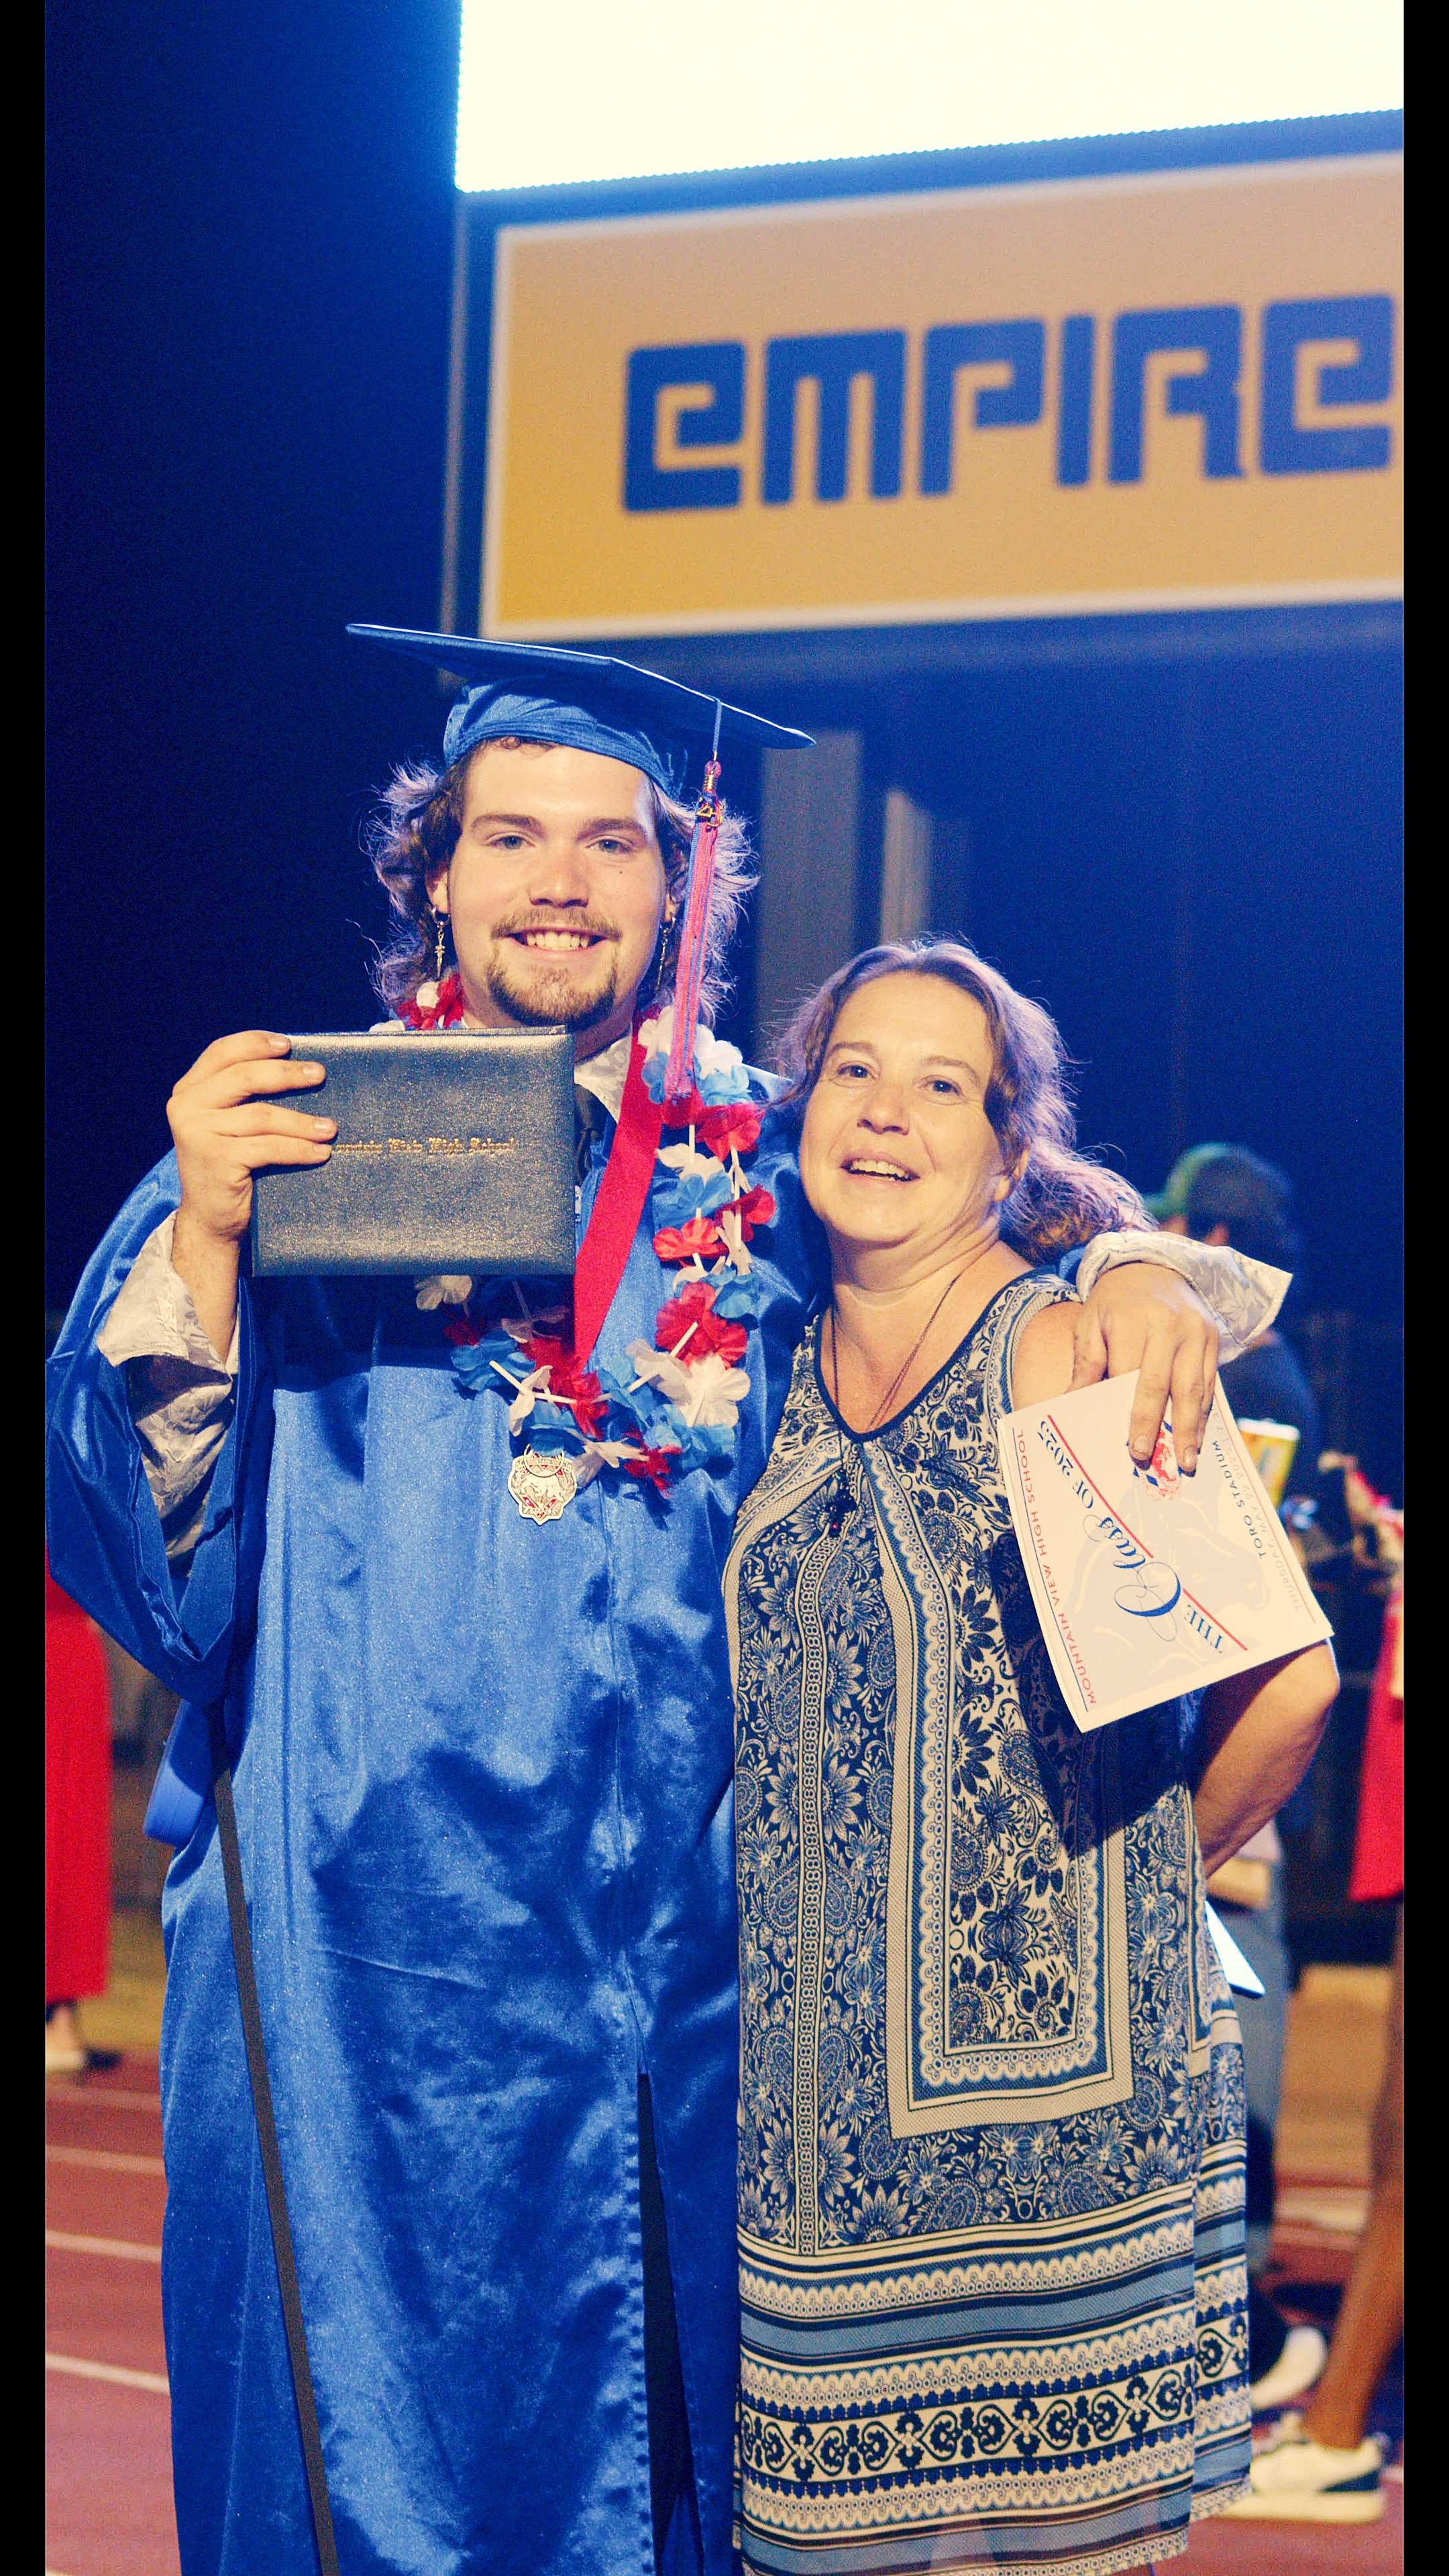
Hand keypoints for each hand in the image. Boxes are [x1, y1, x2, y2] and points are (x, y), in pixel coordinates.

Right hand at [168, 1031, 333, 1242]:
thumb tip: (299, 1067)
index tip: (288, 1044)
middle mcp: (187, 1107)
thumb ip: (241, 1096)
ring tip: (330, 1127)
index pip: (221, 1053)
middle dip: (287, 1074)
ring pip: (262, 1116)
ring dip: (302, 1121)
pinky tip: (321, 1152)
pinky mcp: (217, 1160)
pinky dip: (299, 1149)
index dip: (255, 1043)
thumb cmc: (228, 1166)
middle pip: (244, 1077)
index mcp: (189, 1091)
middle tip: (319, 1075)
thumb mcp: (225, 1124)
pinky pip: (269, 1148)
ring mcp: (198, 1134)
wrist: (209, 1219)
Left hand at [1070, 1262, 1218, 1470]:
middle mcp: (1171, 1326)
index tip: (1133, 1447)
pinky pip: (1209, 1381)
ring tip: (1186, 1461)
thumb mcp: (1090, 1322)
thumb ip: (1086, 1362)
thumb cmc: (1114, 1301)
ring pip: (1195, 1388)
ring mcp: (1197, 1332)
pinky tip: (1197, 1437)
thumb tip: (1073, 1403)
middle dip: (1162, 1426)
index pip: (1133, 1376)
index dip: (1133, 1414)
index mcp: (1135, 1321)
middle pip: (1167, 1386)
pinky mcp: (1213, 1338)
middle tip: (1157, 1461)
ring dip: (1191, 1428)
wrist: (1153, 1265)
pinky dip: (1203, 1412)